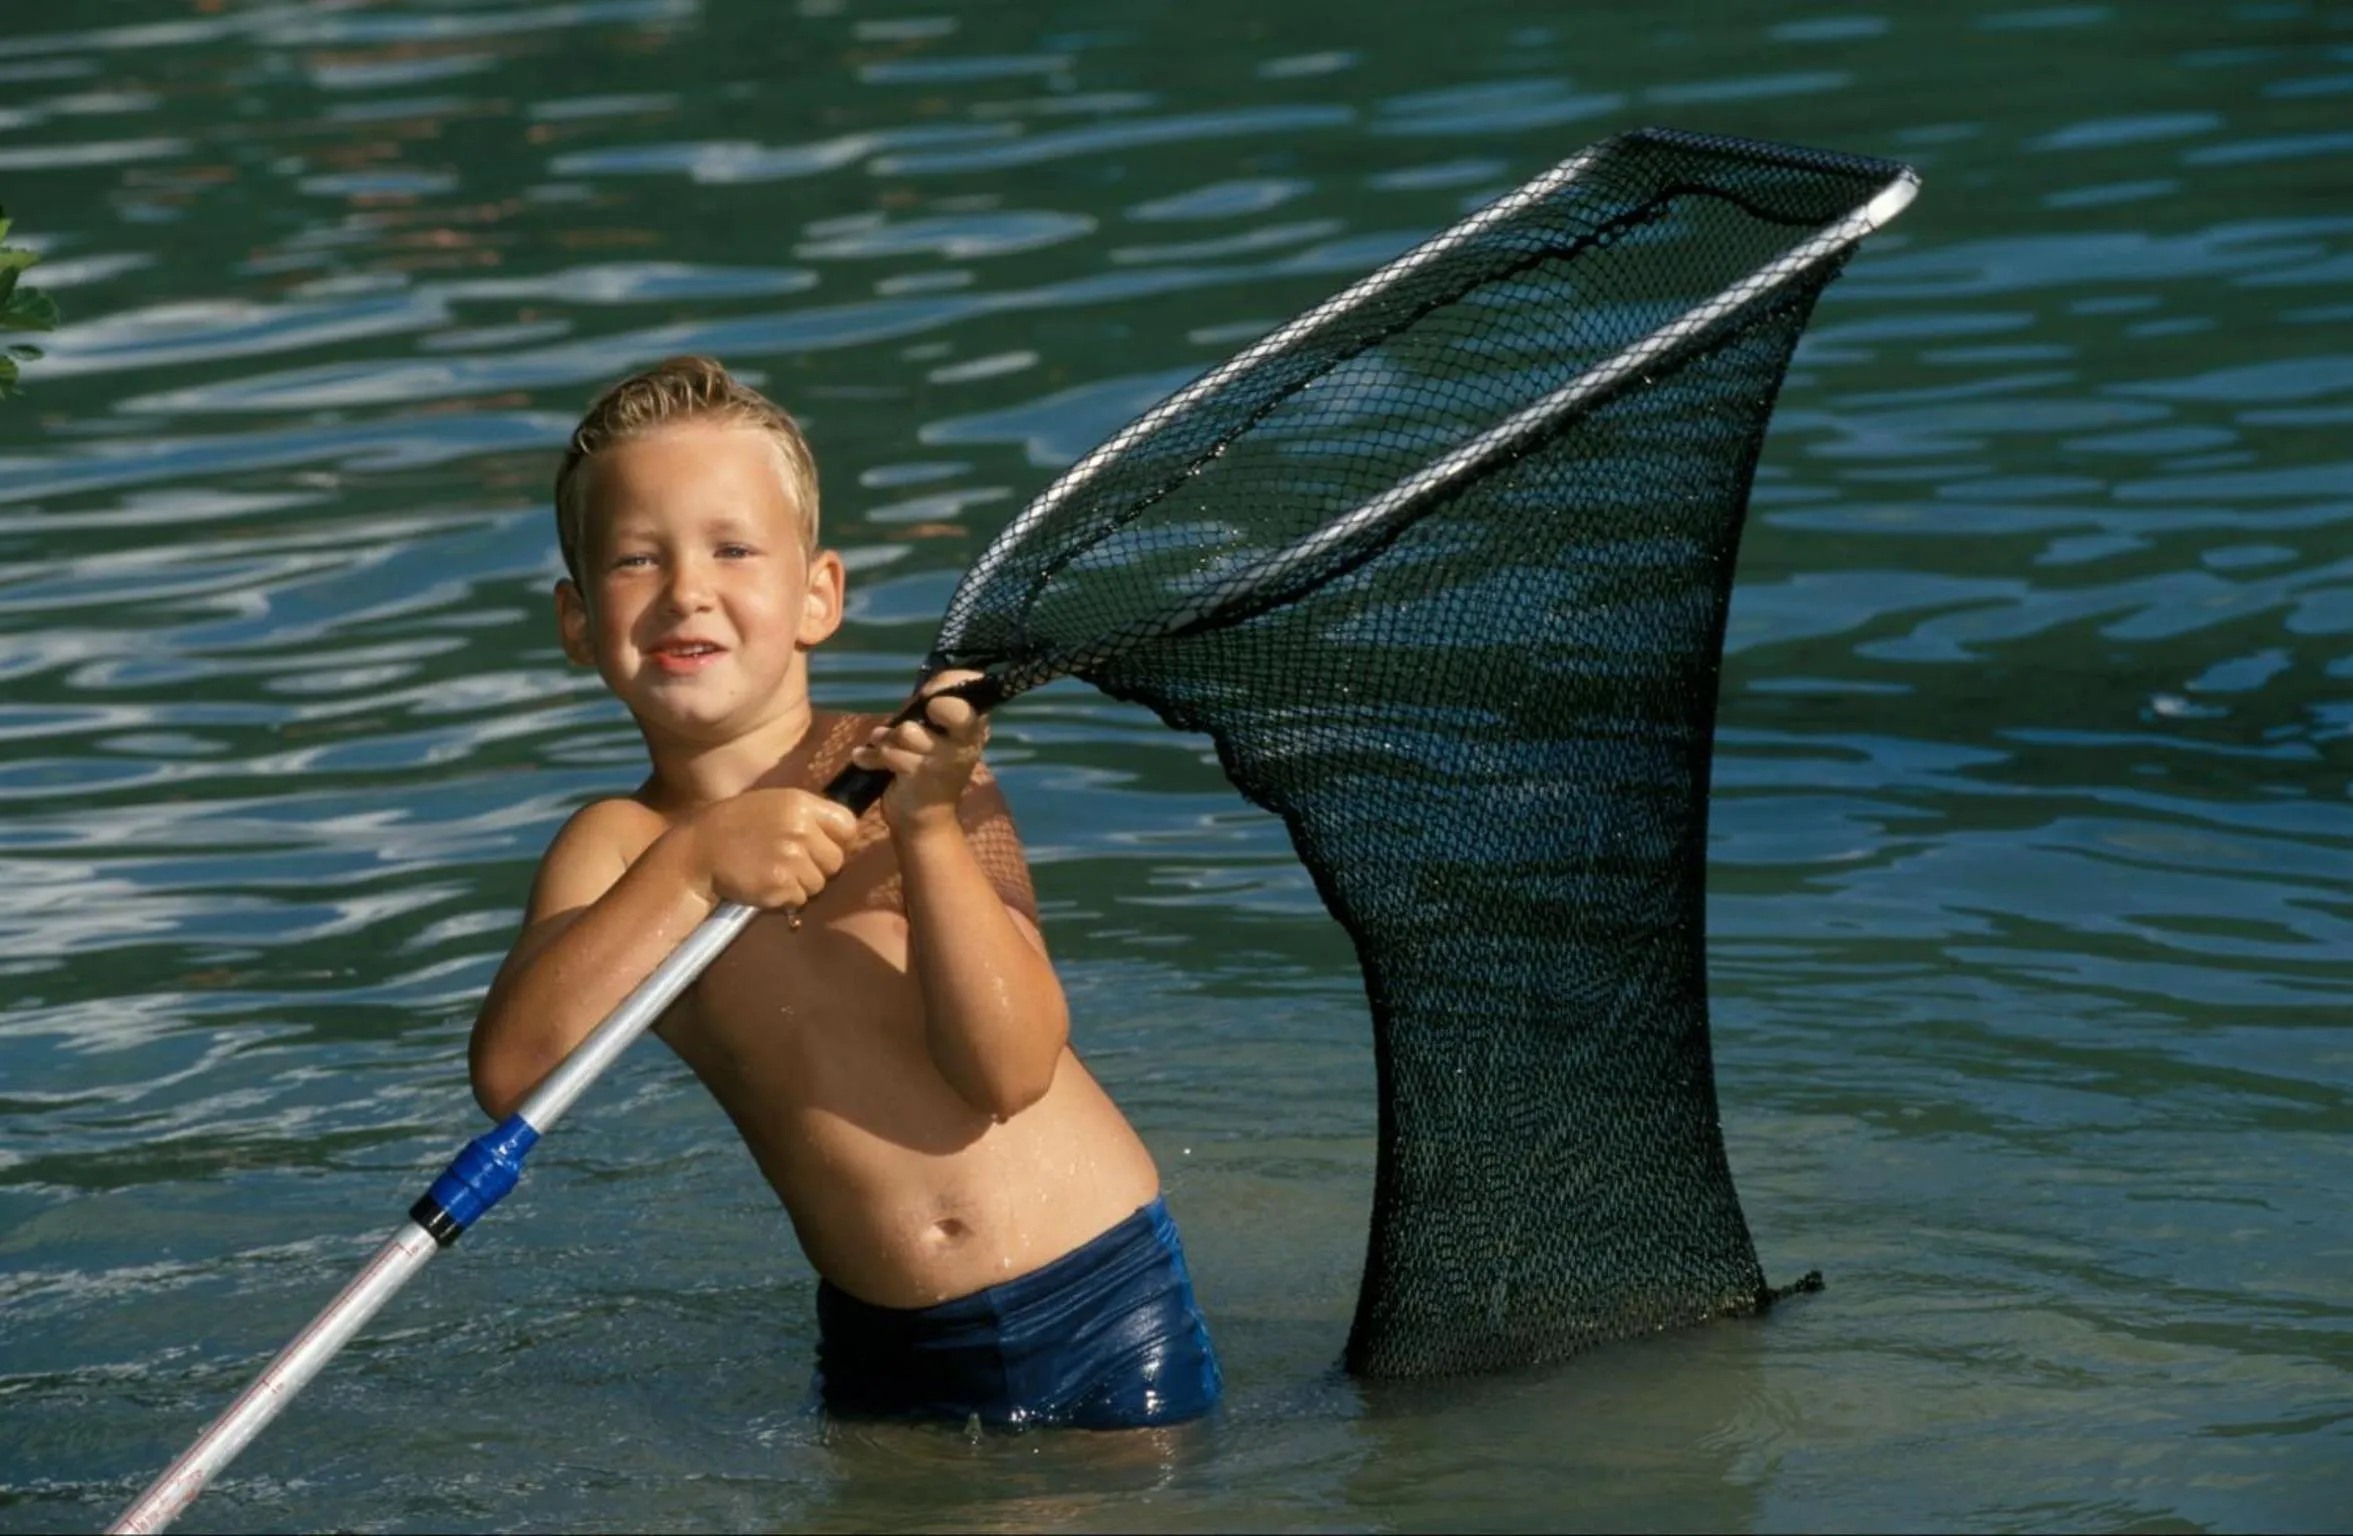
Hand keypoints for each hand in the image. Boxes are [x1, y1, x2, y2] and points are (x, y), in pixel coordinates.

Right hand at [683, 787, 859, 909]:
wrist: (699, 850)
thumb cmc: (737, 825)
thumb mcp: (774, 803)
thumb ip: (809, 815)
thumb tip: (843, 835)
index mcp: (801, 804)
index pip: (847, 826)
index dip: (838, 840)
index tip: (822, 846)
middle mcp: (800, 830)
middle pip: (836, 861)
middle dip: (819, 867)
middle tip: (792, 864)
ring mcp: (790, 859)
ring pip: (819, 884)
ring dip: (801, 885)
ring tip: (774, 872)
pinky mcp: (779, 886)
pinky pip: (799, 900)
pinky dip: (785, 899)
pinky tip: (765, 885)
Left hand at [852, 670, 990, 829]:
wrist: (926, 821)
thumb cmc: (930, 772)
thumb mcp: (937, 738)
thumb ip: (930, 712)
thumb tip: (919, 687)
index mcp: (973, 728)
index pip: (972, 687)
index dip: (946, 682)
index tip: (928, 694)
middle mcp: (965, 743)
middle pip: (949, 708)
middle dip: (930, 705)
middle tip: (915, 716)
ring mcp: (944, 761)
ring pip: (906, 731)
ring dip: (887, 738)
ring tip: (883, 746)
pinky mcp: (919, 776)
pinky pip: (887, 753)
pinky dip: (871, 756)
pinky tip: (865, 759)